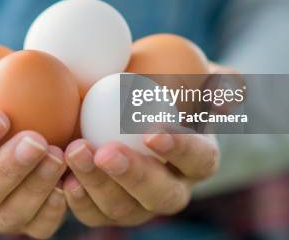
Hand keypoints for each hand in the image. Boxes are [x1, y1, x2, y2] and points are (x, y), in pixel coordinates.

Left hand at [62, 62, 234, 226]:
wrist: (118, 102)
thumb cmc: (163, 85)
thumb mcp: (197, 76)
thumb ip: (219, 82)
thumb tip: (226, 99)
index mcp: (199, 159)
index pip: (199, 159)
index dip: (180, 150)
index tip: (151, 132)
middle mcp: (171, 189)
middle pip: (160, 195)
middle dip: (134, 176)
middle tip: (106, 152)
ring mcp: (137, 205)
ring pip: (122, 208)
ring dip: (97, 184)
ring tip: (75, 152)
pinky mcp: (104, 210)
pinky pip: (93, 213)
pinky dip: (77, 198)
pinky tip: (62, 175)